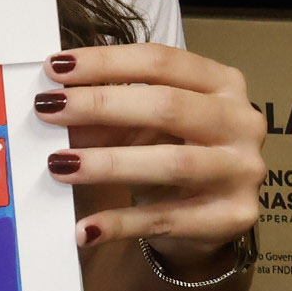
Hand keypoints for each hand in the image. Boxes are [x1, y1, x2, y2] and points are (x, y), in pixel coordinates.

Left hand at [38, 43, 264, 267]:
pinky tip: (85, 228)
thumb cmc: (173, 154)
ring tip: (60, 164)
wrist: (210, 217)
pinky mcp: (232, 217)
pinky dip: (121, 224)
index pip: (162, 62)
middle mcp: (242, 122)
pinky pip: (167, 219)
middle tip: (49, 110)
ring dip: (108, 164)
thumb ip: (105, 115)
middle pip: (168, 106)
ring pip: (171, 162)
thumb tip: (53, 108)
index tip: (56, 67)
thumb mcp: (142, 127)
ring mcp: (242, 171)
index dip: (106, 62)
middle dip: (101, 105)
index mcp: (223, 83)